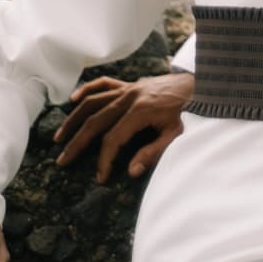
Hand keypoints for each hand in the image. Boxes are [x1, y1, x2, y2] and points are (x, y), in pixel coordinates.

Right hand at [53, 71, 194, 181]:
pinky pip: (103, 84)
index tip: (100, 177)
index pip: (113, 139)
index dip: (104, 159)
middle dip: (78, 142)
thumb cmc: (191, 111)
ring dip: (74, 119)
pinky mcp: (130, 84)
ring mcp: (128, 88)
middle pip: (96, 120)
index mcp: (141, 110)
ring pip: (93, 101)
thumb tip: (132, 171)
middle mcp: (130, 97)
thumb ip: (154, 152)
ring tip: (60, 137)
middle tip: (63, 160)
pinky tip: (73, 100)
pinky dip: (87, 90)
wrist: (202, 84)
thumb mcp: (177, 134)